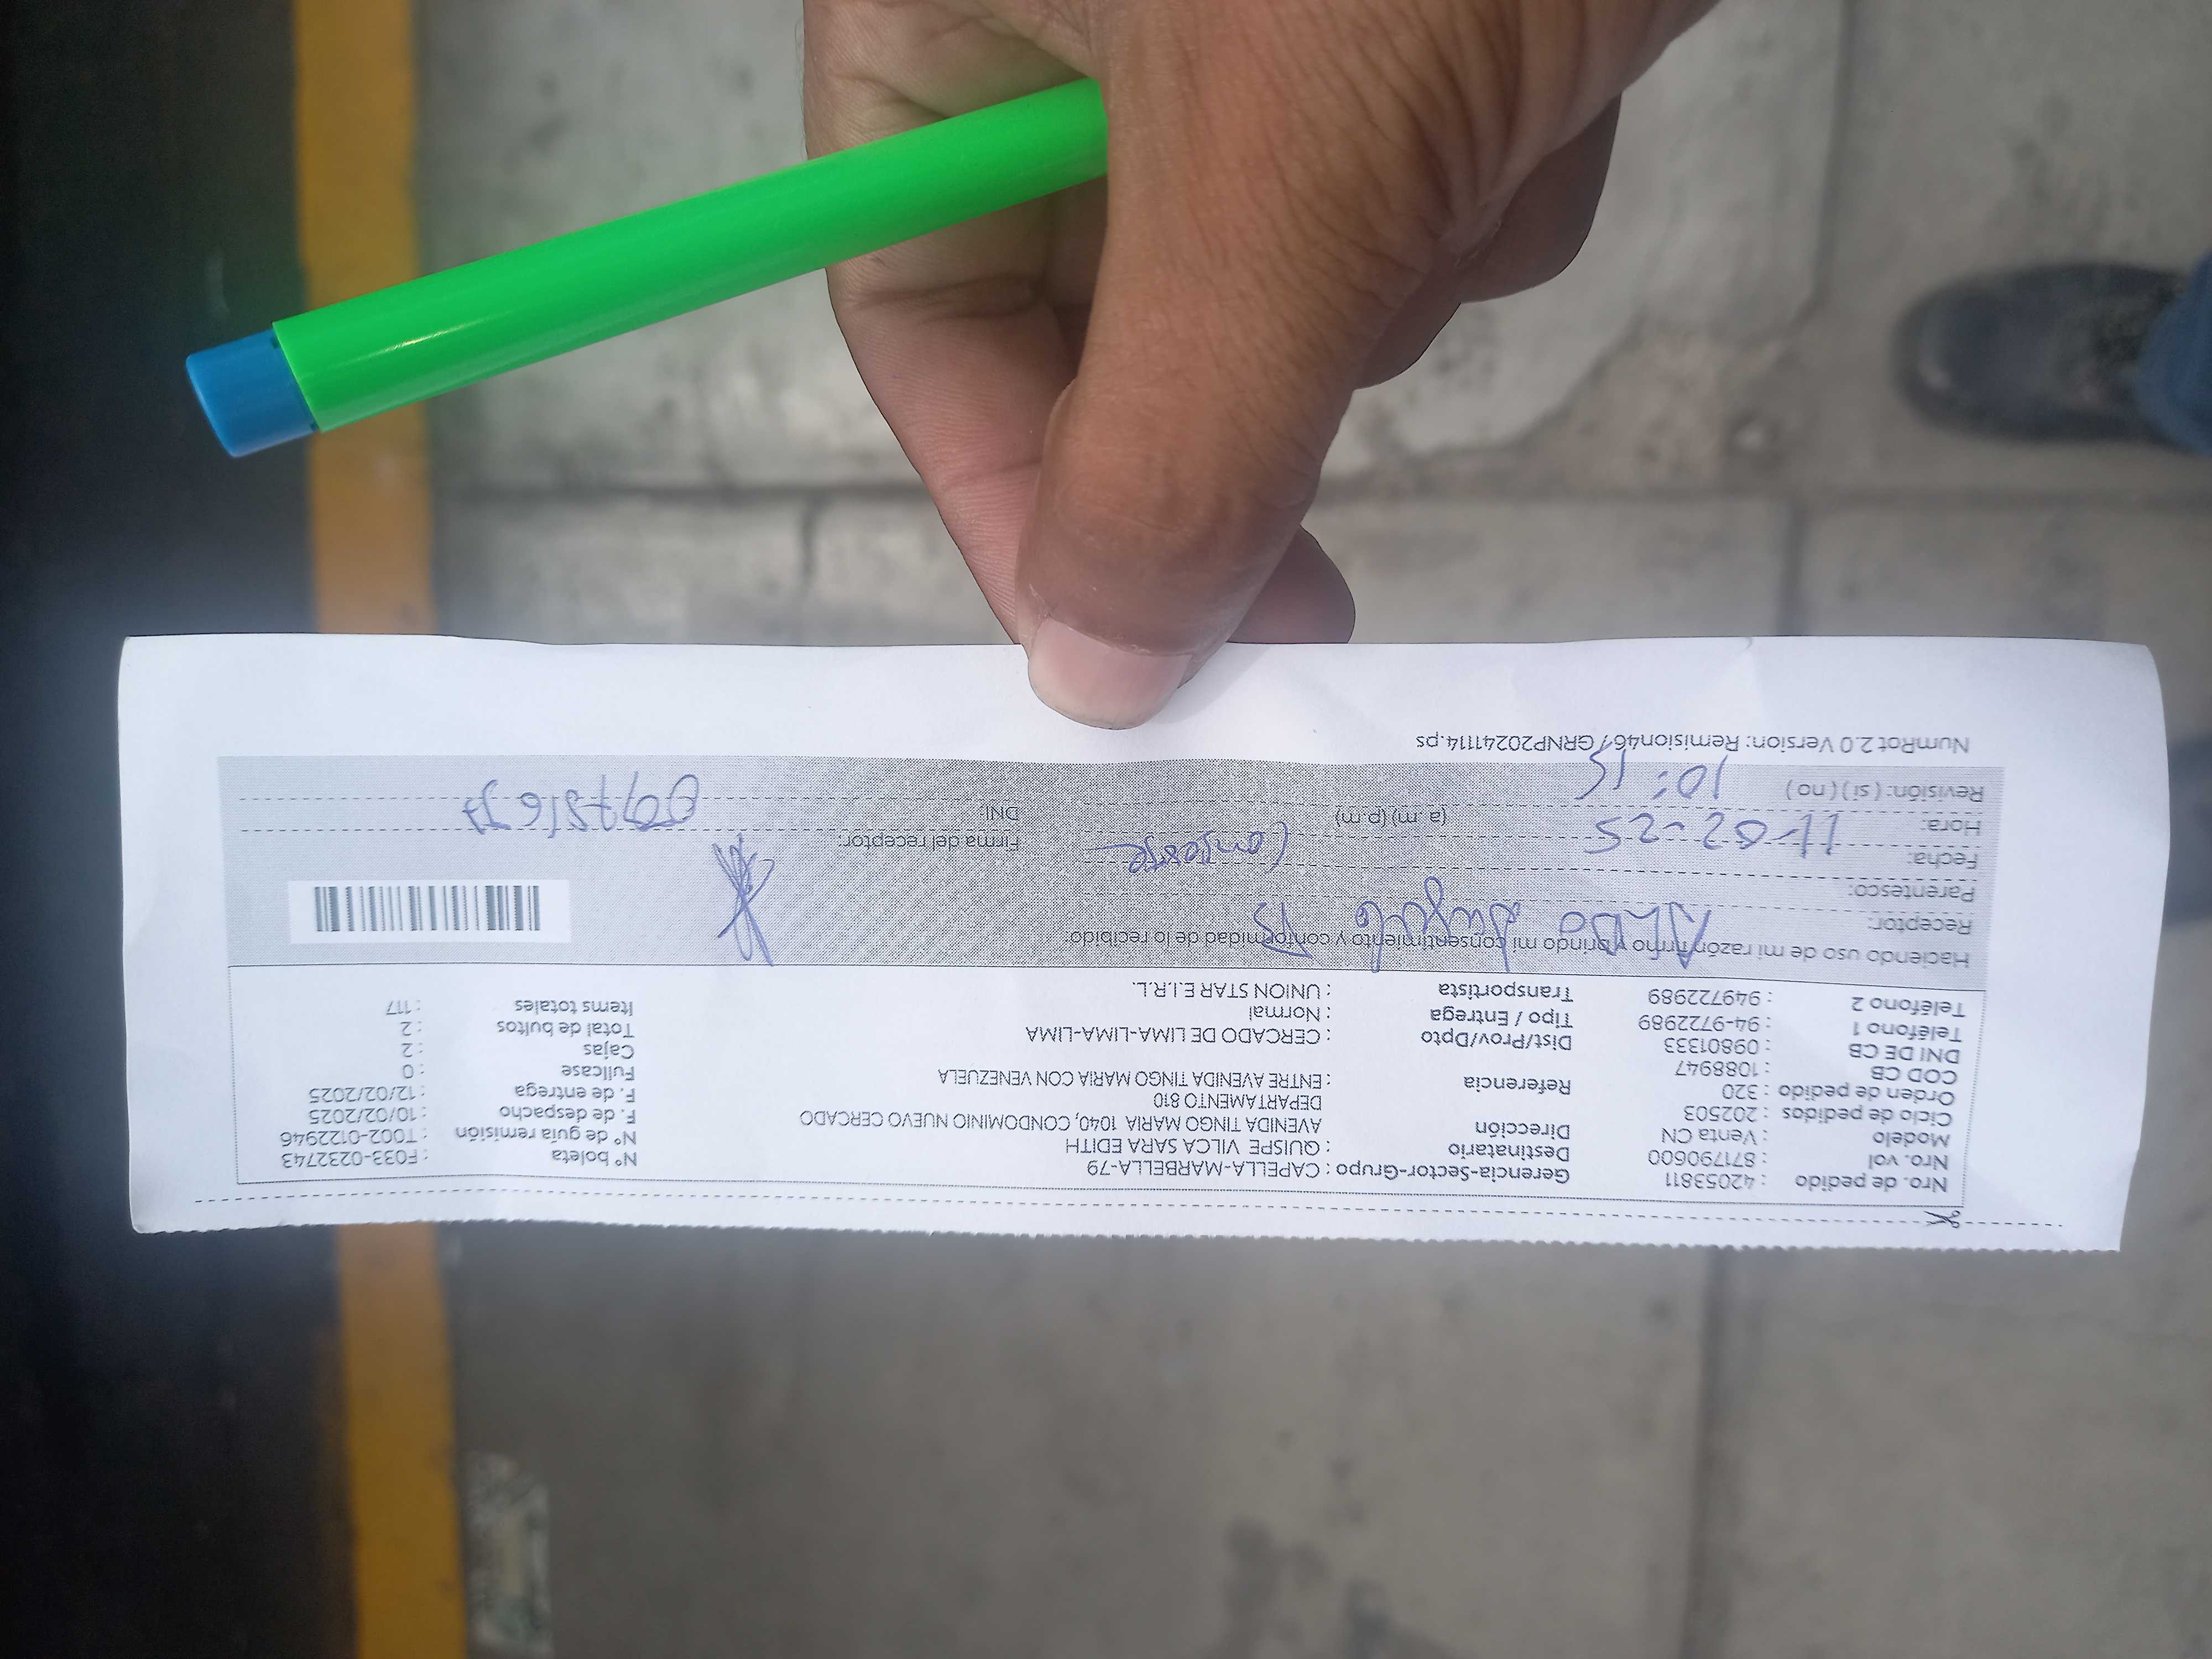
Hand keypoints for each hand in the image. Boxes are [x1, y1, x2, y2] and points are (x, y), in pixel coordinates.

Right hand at [804, 0, 1712, 724]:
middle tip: (1344, 458)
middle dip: (1254, 375)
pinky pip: (1418, 201)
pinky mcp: (1401, 30)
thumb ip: (1169, 443)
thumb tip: (1090, 668)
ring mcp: (1245, 25)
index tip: (1141, 651)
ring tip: (1481, 125)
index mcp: (952, 6)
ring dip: (1400, 266)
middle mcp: (1079, 18)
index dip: (1022, 501)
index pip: (918, 310)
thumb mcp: (1277, 172)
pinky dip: (1493, 193)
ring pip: (1291, 272)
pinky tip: (1548, 86)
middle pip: (1111, 314)